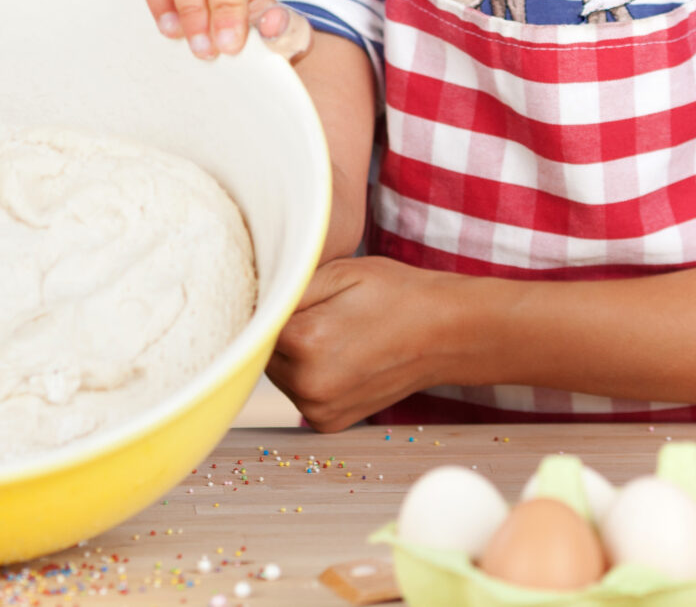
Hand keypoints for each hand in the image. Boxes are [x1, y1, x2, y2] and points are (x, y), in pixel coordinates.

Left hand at [266, 256, 466, 430]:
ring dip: (290, 356)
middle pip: (262, 350)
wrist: (445, 334)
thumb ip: (287, 286)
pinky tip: (336, 357)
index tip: (287, 291)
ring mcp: (319, 408)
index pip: (256, 318)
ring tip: (331, 334)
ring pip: (277, 373)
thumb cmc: (394, 294)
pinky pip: (297, 393)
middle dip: (279, 331)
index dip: (269, 301)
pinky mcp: (328, 423)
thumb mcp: (338, 272)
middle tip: (317, 312)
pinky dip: (307, 376)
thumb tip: (250, 296)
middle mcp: (308, 383)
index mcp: (305, 341)